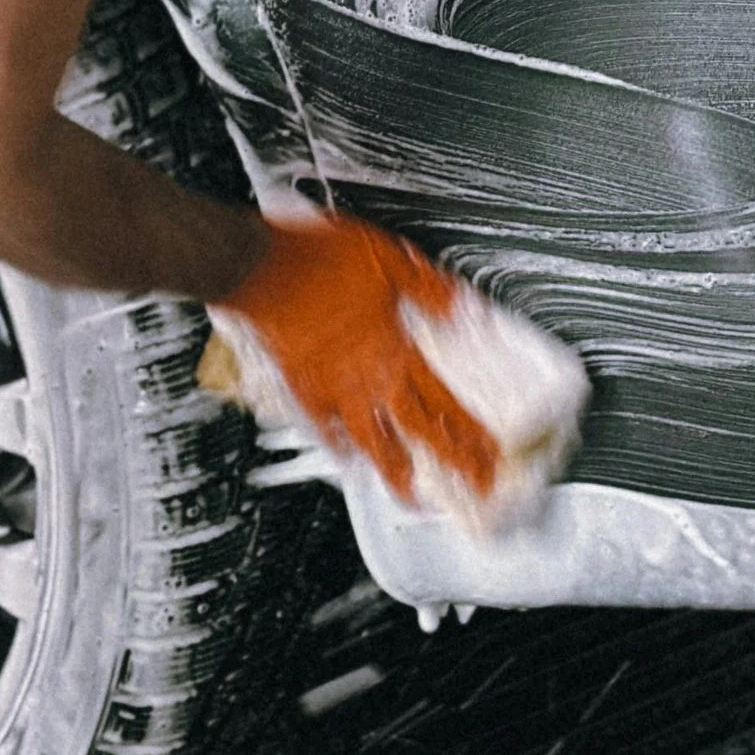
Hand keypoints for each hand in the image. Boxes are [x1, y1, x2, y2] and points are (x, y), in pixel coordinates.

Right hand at [201, 213, 501, 507]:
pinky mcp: (301, 388)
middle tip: (471, 485)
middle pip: (420, 431)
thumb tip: (462, 307)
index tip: (490, 455)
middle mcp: (370, 377)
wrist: (264, 268)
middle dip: (451, 462)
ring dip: (395, 471)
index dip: (471, 432)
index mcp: (396, 348)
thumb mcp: (389, 260)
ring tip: (410, 495)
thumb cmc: (319, 260)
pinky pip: (324, 428)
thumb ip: (429, 288)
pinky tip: (343, 457)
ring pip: (373, 442)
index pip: (445, 401)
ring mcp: (334, 389)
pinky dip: (336, 447)